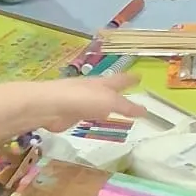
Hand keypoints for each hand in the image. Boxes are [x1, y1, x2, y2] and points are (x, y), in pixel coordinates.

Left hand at [23, 73, 141, 134]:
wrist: (50, 106)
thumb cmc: (82, 99)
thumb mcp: (109, 101)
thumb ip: (126, 107)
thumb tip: (145, 110)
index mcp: (103, 83)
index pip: (120, 79)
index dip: (130, 78)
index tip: (140, 75)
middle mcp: (92, 89)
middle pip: (109, 88)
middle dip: (119, 89)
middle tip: (130, 88)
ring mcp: (80, 101)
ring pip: (98, 102)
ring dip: (106, 103)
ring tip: (115, 107)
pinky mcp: (70, 114)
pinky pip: (87, 114)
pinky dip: (94, 115)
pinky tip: (95, 119)